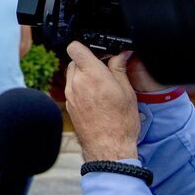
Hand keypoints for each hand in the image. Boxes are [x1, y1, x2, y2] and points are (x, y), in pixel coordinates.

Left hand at [64, 42, 138, 161]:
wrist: (108, 147)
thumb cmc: (120, 122)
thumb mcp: (127, 92)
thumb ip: (119, 69)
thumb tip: (121, 54)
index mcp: (92, 75)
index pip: (75, 48)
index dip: (85, 47)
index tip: (97, 52)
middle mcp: (76, 83)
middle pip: (75, 61)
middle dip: (87, 63)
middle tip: (104, 70)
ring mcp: (70, 94)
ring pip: (72, 75)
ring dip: (83, 75)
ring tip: (101, 86)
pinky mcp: (68, 105)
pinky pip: (71, 88)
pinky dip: (80, 87)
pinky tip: (95, 98)